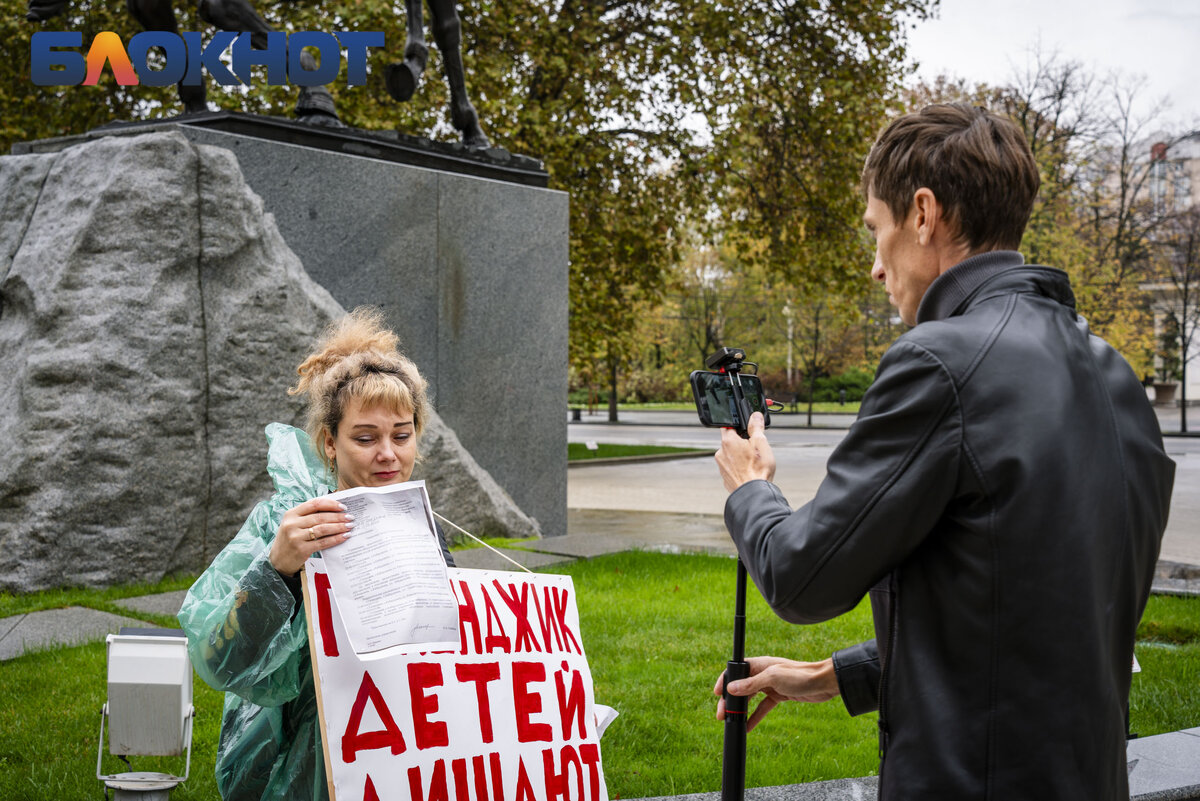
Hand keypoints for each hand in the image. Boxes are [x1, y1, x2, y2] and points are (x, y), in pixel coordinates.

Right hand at [269, 498, 354, 575]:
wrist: (278, 560)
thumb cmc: (290, 539)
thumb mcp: (294, 523)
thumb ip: (308, 516)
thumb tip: (333, 509)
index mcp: (291, 514)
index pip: (314, 504)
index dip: (330, 504)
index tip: (343, 507)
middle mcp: (292, 524)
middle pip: (320, 517)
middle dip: (338, 517)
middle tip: (350, 517)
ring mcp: (296, 537)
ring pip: (323, 529)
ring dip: (339, 527)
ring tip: (349, 526)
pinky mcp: (301, 549)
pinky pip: (323, 542)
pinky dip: (335, 539)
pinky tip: (344, 537)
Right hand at [713, 656, 838, 730]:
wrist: (823, 683)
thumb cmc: (800, 675)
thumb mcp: (773, 678)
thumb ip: (751, 684)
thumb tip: (731, 688)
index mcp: (759, 664)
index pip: (736, 671)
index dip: (724, 681)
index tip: (717, 694)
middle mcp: (762, 674)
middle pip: (740, 687)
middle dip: (730, 700)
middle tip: (722, 715)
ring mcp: (770, 685)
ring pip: (750, 698)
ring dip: (740, 709)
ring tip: (732, 722)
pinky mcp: (779, 696)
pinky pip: (762, 707)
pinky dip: (754, 717)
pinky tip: (748, 727)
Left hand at [715, 412, 775, 492]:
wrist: (754, 494)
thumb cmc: (758, 470)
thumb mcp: (761, 443)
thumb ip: (756, 427)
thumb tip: (755, 416)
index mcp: (728, 441)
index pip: (729, 426)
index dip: (739, 426)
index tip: (748, 430)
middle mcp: (720, 453)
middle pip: (731, 441)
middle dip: (742, 442)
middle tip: (755, 448)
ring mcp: (721, 466)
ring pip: (731, 455)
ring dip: (740, 456)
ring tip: (754, 462)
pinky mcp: (725, 478)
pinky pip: (732, 468)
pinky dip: (739, 468)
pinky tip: (750, 472)